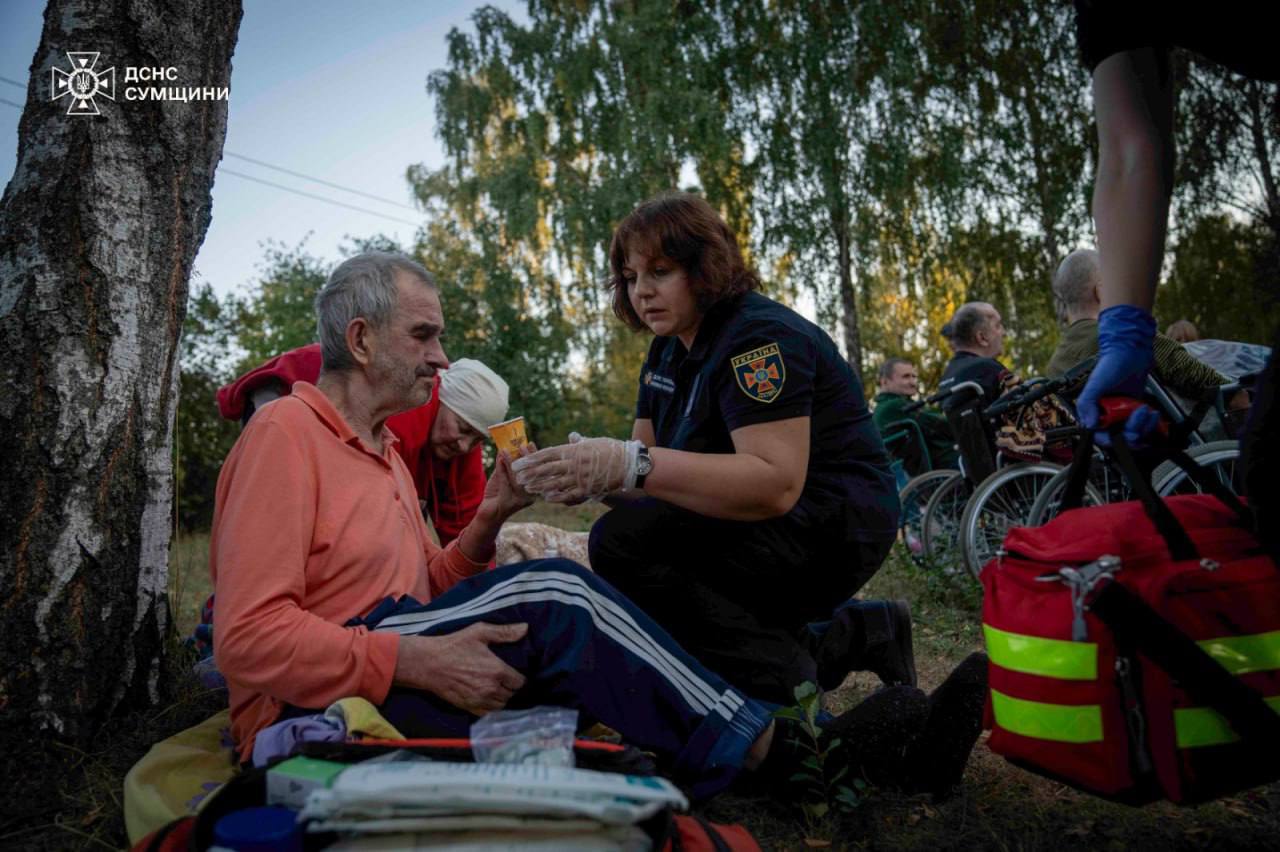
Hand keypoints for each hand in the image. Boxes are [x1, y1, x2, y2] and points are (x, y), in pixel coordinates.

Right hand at [393, 622, 528, 714]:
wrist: (429, 663)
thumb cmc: (454, 646)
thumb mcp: (480, 632)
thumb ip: (505, 632)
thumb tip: (525, 628)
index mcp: (498, 671)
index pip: (520, 682)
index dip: (520, 678)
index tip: (515, 673)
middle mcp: (491, 689)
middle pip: (512, 695)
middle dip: (511, 688)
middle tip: (506, 680)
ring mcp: (480, 700)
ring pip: (501, 706)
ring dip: (502, 699)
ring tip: (498, 689)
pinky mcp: (469, 707)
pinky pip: (488, 714)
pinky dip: (491, 708)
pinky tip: (487, 698)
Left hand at [479, 443, 536, 521]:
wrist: (487, 515)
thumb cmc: (496, 495)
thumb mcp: (503, 477)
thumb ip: (505, 465)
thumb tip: (505, 447)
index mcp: (533, 489)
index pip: (536, 471)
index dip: (534, 457)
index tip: (530, 443)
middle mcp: (530, 496)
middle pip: (530, 474)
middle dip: (526, 458)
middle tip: (521, 445)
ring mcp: (519, 501)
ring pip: (518, 479)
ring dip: (511, 463)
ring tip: (505, 450)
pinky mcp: (507, 503)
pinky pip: (506, 484)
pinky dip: (502, 471)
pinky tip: (500, 461)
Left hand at [511, 433, 641, 502]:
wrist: (628, 464)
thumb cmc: (611, 450)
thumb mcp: (594, 442)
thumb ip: (580, 442)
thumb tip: (571, 436)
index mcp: (574, 450)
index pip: (548, 454)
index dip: (531, 459)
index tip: (519, 462)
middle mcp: (575, 464)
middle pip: (547, 469)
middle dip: (530, 473)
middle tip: (516, 476)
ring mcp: (580, 477)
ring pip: (555, 483)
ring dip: (539, 486)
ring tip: (527, 487)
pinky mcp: (587, 489)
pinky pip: (568, 494)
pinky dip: (556, 497)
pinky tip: (546, 498)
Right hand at [1076, 305, 1156, 445]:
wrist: (1131, 352)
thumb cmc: (1111, 364)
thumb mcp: (1095, 384)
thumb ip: (1088, 405)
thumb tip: (1089, 426)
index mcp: (1094, 412)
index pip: (1100, 437)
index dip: (1111, 439)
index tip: (1122, 432)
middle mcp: (1108, 416)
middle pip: (1120, 439)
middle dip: (1132, 431)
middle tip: (1137, 416)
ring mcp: (1123, 415)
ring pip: (1134, 435)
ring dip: (1144, 427)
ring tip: (1147, 412)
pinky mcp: (1136, 412)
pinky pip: (1144, 427)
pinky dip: (1151, 424)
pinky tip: (1152, 413)